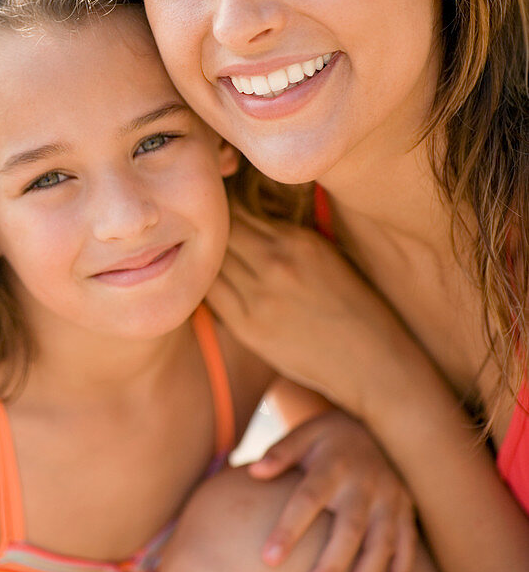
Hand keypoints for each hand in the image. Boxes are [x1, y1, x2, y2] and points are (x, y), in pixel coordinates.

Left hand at [207, 206, 413, 414]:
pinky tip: (208, 285)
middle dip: (209, 233)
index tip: (218, 215)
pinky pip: (209, 295)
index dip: (223, 210)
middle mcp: (275, 264)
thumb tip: (244, 214)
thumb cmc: (353, 306)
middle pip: (218, 233)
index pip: (238, 209)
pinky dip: (204, 286)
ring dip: (203, 260)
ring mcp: (258, 297)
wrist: (371, 362)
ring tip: (200, 260)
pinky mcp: (247, 327)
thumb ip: (285, 235)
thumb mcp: (326, 254)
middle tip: (200, 237)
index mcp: (298, 240)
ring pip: (209, 263)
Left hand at [251, 410, 417, 571]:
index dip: (288, 530)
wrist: (378, 423)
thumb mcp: (303, 434)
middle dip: (332, 562)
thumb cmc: (328, 438)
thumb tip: (254, 472)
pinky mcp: (406, 508)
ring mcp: (390, 497)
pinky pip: (407, 542)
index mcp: (332, 465)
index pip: (307, 500)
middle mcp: (364, 484)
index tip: (269, 557)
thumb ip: (280, 453)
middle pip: (349, 529)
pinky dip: (401, 566)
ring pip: (382, 542)